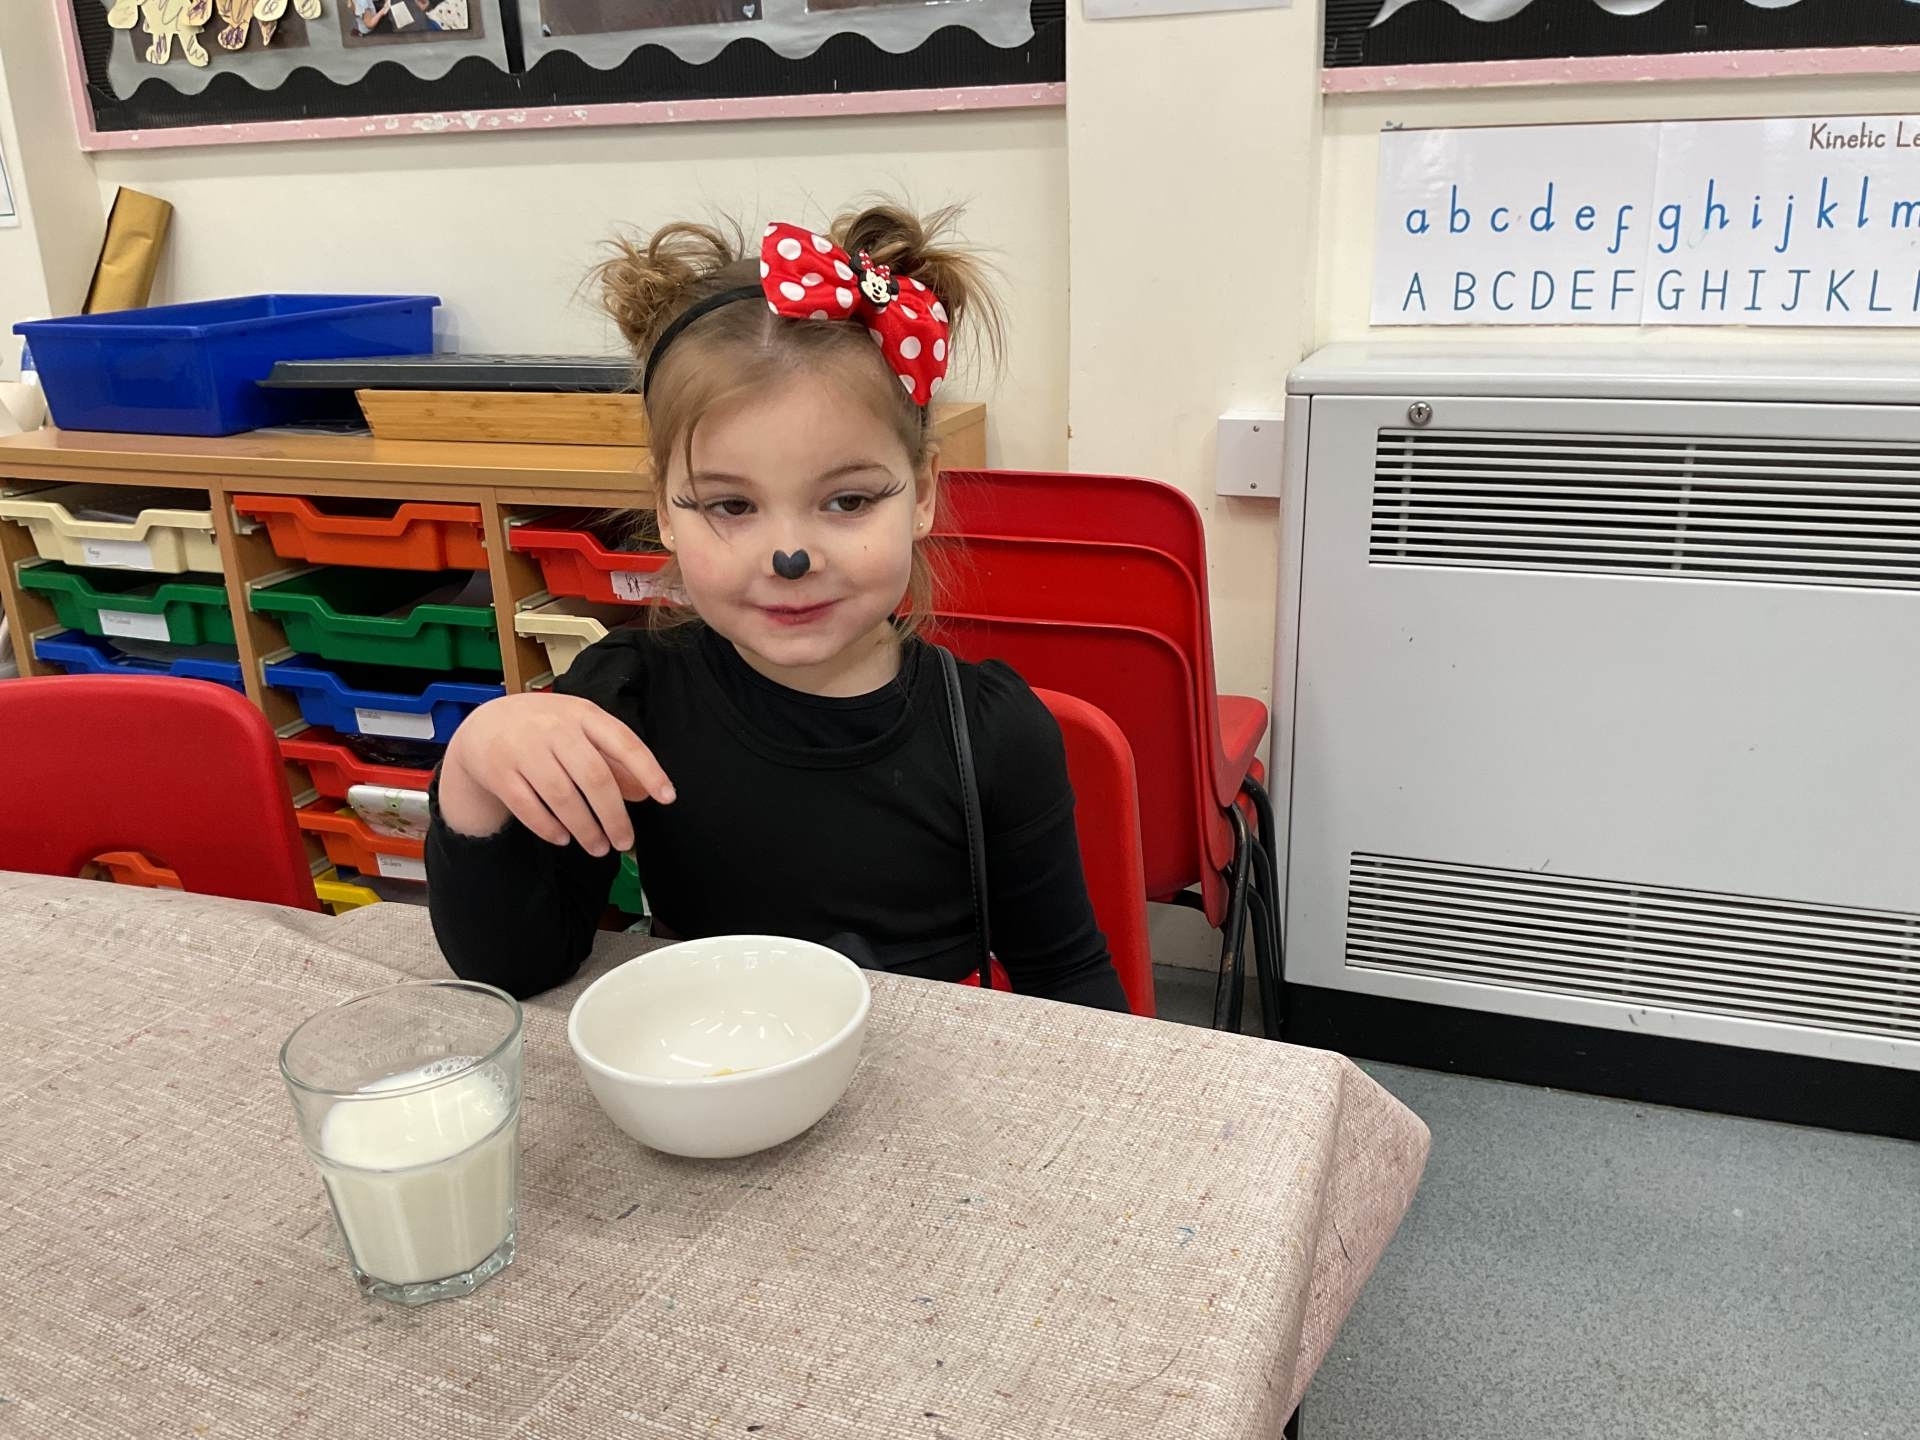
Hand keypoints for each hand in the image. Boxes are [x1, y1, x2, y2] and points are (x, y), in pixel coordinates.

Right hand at [438, 693, 674, 855]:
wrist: (485, 724)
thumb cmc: (546, 730)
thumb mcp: (581, 732)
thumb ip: (613, 759)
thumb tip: (644, 793)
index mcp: (583, 714)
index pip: (624, 742)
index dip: (648, 771)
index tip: (666, 798)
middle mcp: (554, 728)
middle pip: (594, 777)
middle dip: (614, 816)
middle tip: (626, 842)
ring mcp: (524, 749)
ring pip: (562, 796)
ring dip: (585, 828)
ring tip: (599, 848)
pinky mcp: (498, 772)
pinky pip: (528, 807)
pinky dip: (549, 827)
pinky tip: (564, 839)